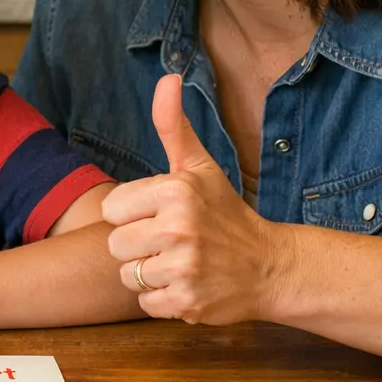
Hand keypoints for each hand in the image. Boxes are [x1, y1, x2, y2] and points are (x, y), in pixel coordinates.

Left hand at [101, 74, 288, 324]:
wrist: (270, 266)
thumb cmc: (224, 212)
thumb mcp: (198, 167)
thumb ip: (173, 126)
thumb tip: (167, 78)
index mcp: (175, 191)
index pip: (111, 209)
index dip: (133, 214)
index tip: (162, 214)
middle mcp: (179, 228)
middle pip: (115, 245)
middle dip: (138, 246)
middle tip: (172, 242)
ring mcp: (184, 268)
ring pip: (127, 274)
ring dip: (149, 273)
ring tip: (179, 262)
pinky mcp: (187, 303)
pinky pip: (145, 302)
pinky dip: (162, 299)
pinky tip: (186, 285)